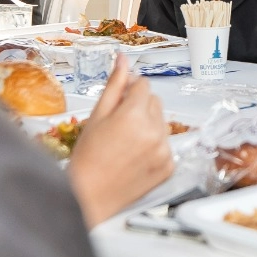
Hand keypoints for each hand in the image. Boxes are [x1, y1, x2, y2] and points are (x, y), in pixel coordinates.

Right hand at [66, 56, 172, 226]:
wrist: (90, 195)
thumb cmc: (88, 158)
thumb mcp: (97, 116)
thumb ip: (114, 85)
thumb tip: (122, 60)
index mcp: (134, 114)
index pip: (143, 85)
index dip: (129, 90)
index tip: (119, 101)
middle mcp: (154, 131)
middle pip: (155, 102)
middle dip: (139, 107)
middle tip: (118, 125)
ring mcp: (163, 150)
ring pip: (161, 123)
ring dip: (148, 126)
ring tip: (125, 143)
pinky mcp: (168, 166)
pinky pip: (166, 145)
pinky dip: (153, 147)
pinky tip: (134, 156)